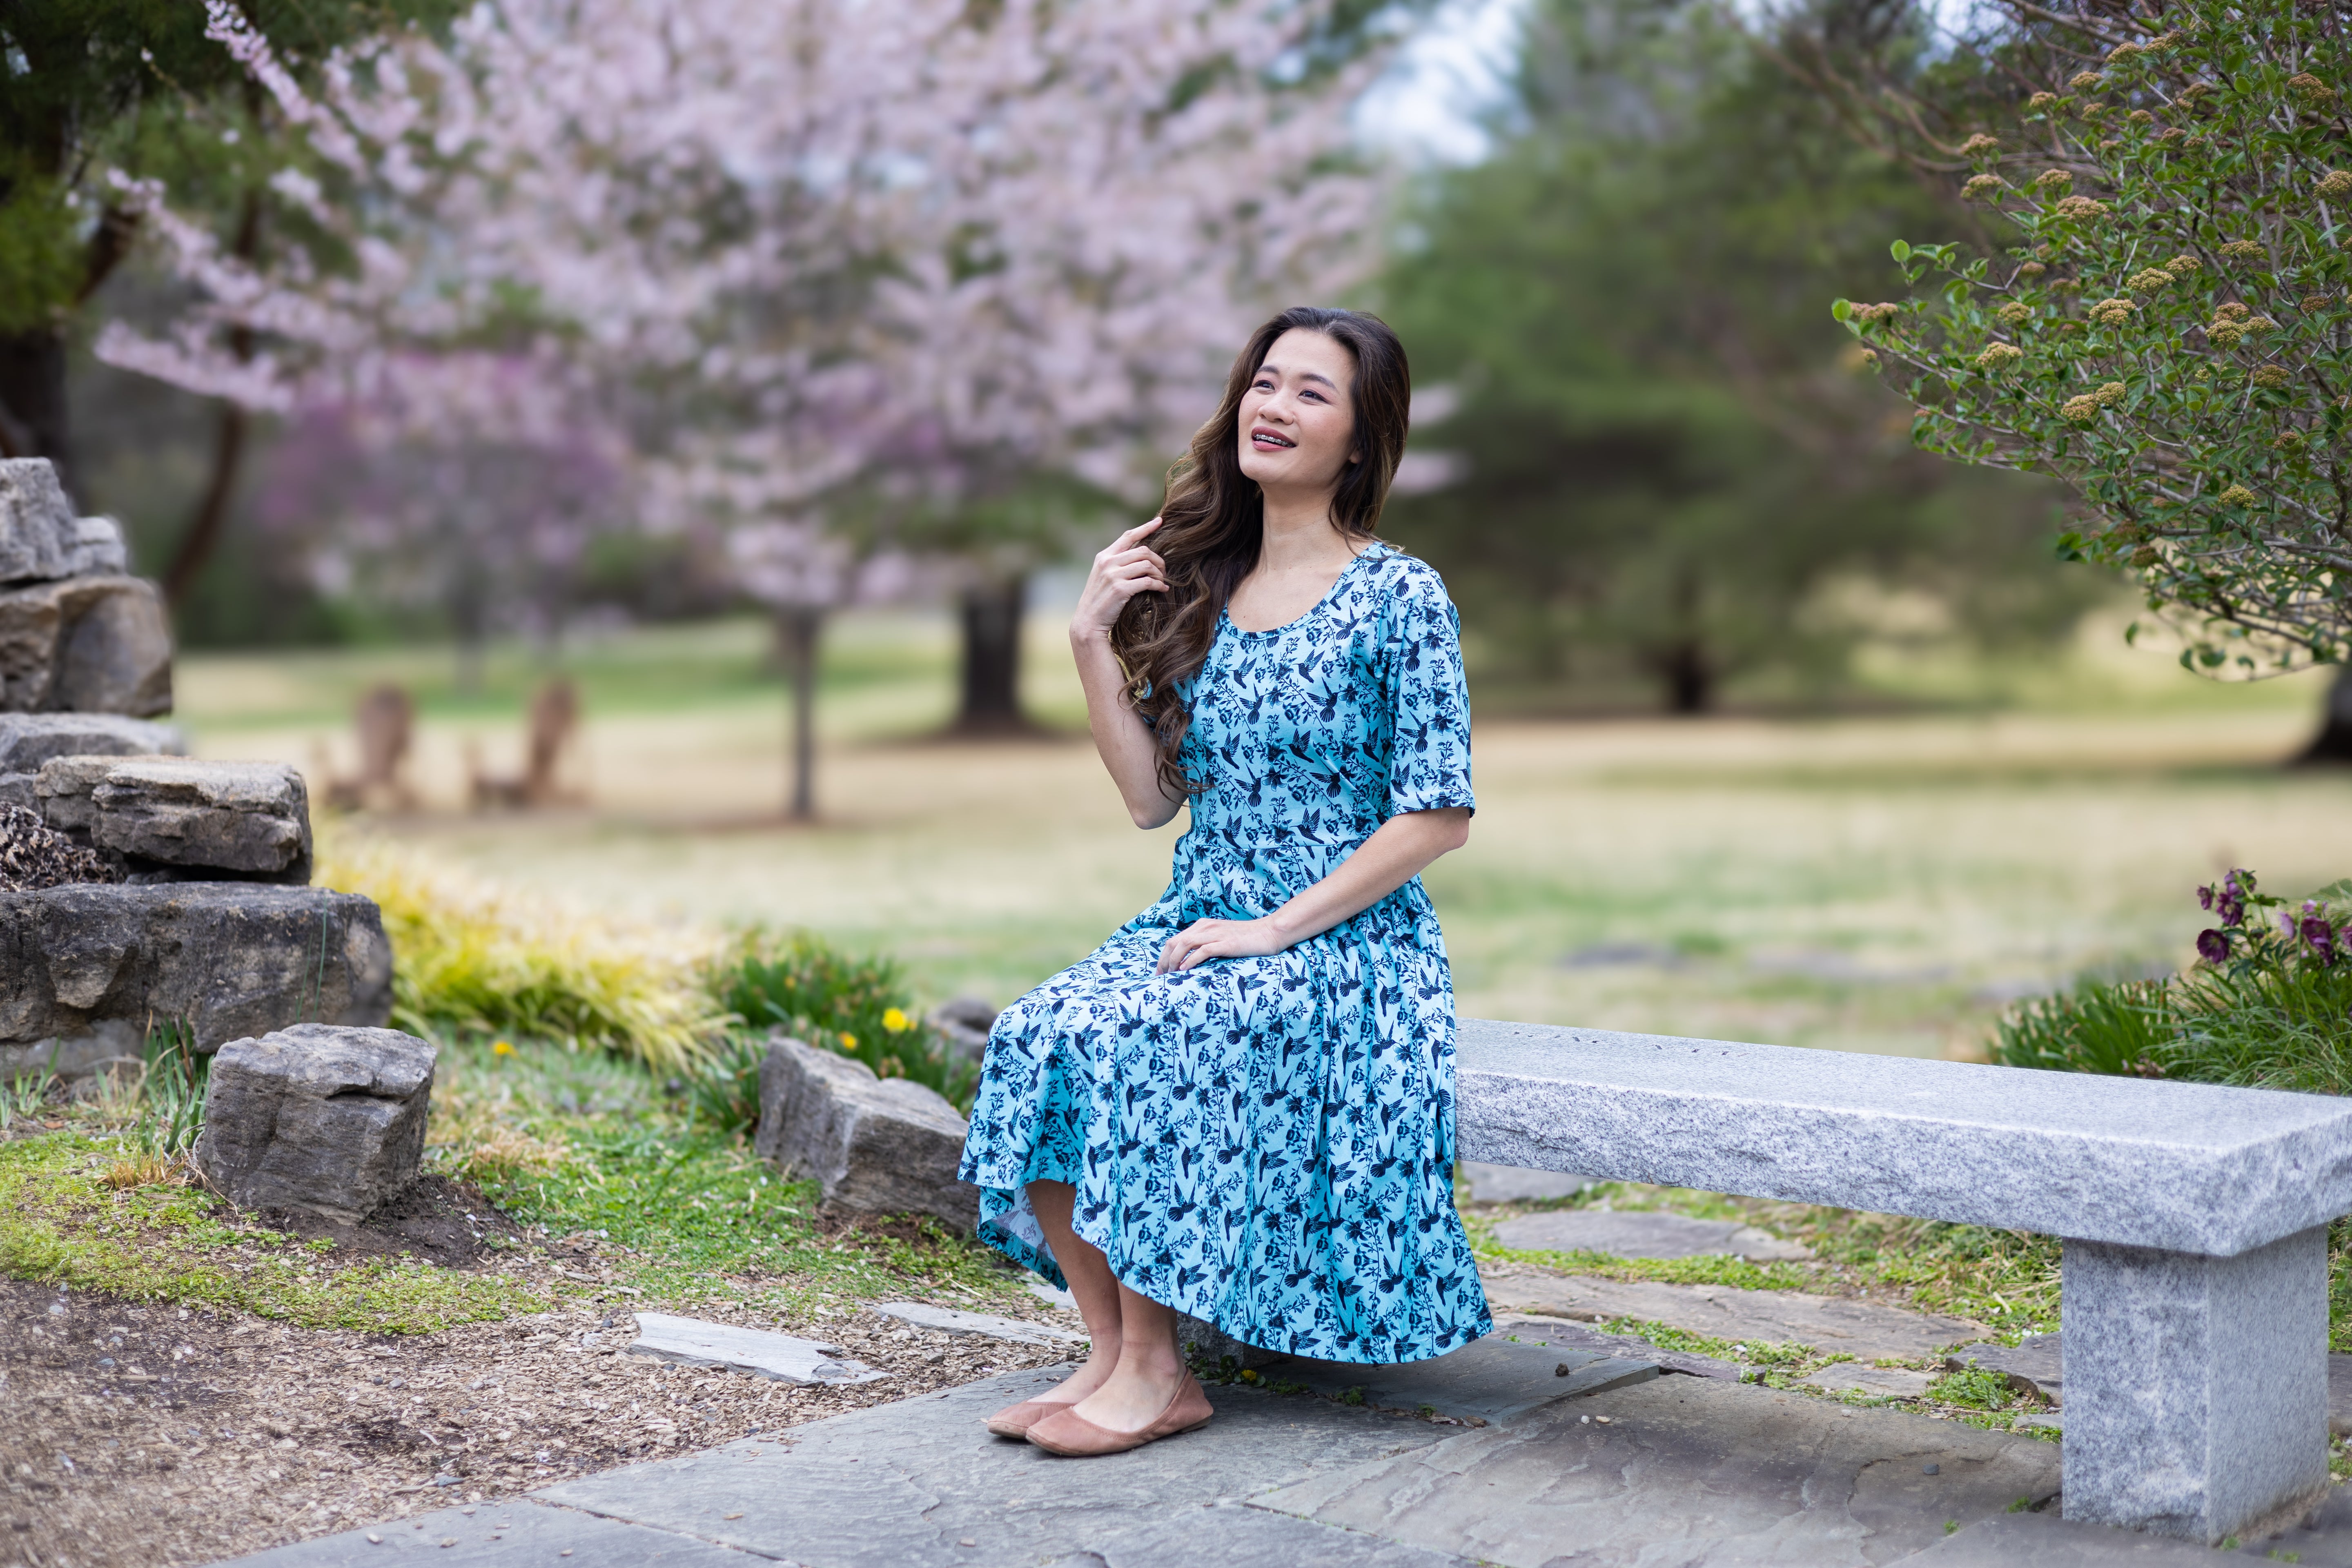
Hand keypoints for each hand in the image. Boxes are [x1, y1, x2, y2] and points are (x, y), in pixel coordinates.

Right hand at [1071, 519, 1167, 639]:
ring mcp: (1113, 575)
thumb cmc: (1099, 601)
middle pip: (1143, 550)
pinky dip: (1158, 585)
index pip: (1128, 536)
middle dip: (1158, 559)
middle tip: (1164, 570)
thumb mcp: (1103, 576)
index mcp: (1104, 556)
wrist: (1088, 622)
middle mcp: (1107, 562)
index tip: (1160, 521)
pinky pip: (1148, 582)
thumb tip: (1141, 556)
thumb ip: (1116, 564)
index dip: (1146, 527)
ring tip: (1162, 581)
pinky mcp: (1120, 589)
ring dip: (1159, 574)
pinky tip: (1162, 590)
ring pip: (1147, 565)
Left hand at [1157, 916, 1288, 972]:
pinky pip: (1201, 951)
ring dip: (1173, 962)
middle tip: (1161, 978)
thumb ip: (1205, 944)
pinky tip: (1185, 971)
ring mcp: (1215, 934)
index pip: (1174, 940)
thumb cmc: (1246, 939)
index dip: (1164, 957)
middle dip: (1164, 961)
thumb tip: (1189, 961)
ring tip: (1171, 976)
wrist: (1269, 932)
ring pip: (1183, 945)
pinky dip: (1190, 961)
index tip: (1160, 972)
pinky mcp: (1225, 943)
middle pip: (1174, 942)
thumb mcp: (1221, 938)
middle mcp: (1205, 927)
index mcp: (1202, 925)